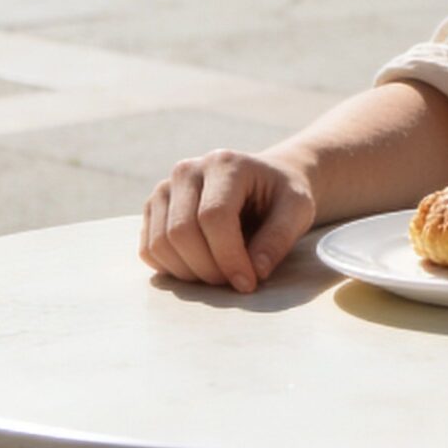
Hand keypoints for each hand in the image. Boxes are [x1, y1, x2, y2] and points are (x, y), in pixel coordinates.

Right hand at [140, 150, 315, 293]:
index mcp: (224, 163)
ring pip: (160, 243)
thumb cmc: (281, 196)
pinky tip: (201, 267)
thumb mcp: (298, 210)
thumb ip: (279, 238)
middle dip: (208, 269)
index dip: (229, 257)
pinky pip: (148, 249)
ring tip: (220, 275)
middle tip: (235, 282)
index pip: (213, 217)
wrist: (263, 183)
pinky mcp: (154, 209)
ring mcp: (165, 188)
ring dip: (189, 273)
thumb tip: (256, 271)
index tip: (248, 283)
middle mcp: (187, 170)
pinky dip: (172, 269)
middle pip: (181, 232)